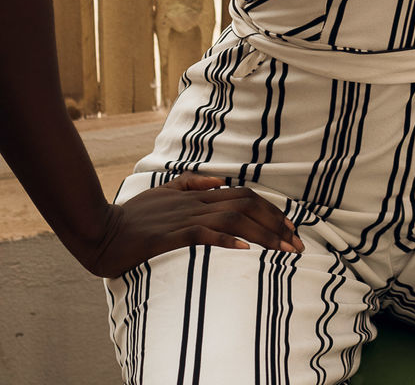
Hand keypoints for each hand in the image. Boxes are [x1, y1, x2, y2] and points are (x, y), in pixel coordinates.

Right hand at [83, 172, 303, 277]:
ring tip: (283, 249)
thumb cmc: (134, 215)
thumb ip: (193, 183)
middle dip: (276, 224)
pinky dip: (225, 239)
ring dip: (262, 234)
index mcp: (198, 194)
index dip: (271, 210)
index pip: (244, 196)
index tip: (291, 228)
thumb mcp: (166, 191)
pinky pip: (203, 234)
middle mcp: (196, 202)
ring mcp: (184, 217)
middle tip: (298, 244)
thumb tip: (222, 180)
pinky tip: (244, 248)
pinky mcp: (170, 235)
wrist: (102, 230)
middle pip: (246, 206)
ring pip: (232, 220)